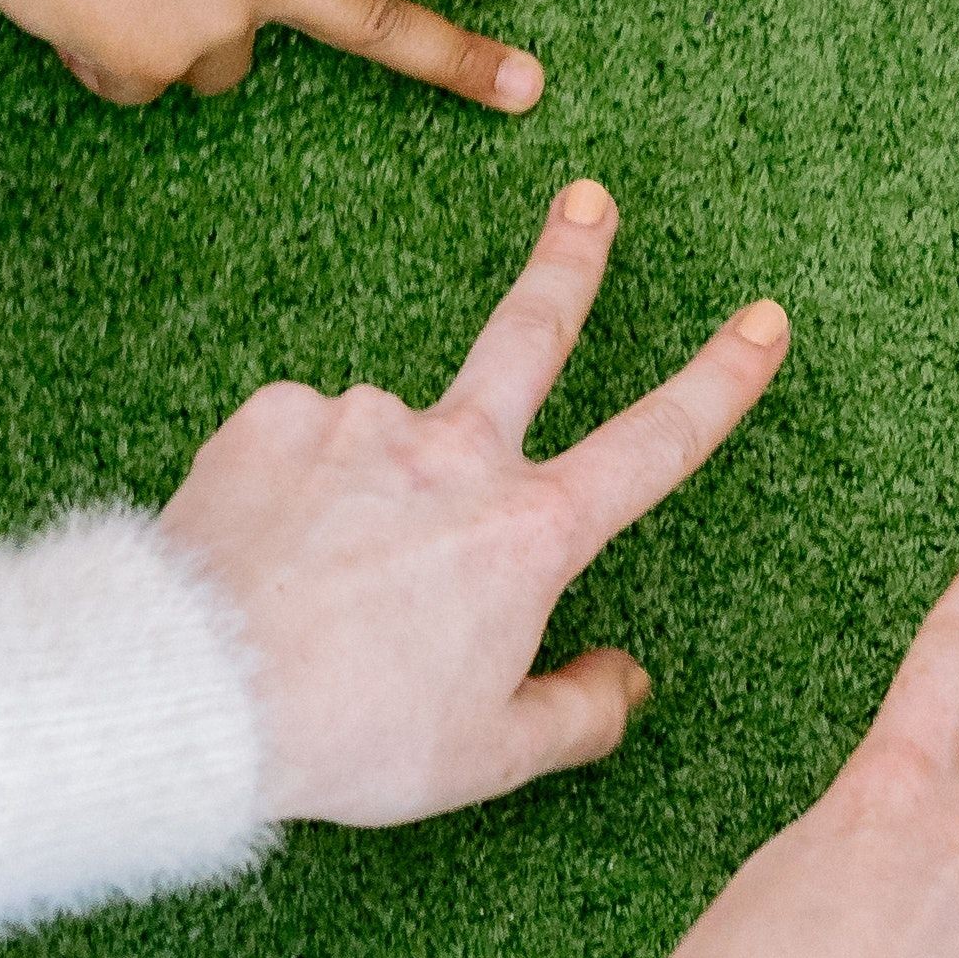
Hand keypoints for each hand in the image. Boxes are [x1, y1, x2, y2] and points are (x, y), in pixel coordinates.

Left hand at [164, 177, 793, 820]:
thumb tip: (625, 678)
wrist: (195, 690)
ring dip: (369, 489)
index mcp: (529, 532)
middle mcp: (456, 452)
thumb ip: (578, 713)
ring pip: (387, 444)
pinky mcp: (274, 417)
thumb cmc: (352, 733)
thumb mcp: (488, 756)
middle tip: (589, 202)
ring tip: (318, 583)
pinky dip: (294, 491)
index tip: (763, 322)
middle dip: (572, 261)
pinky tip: (266, 551)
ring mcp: (363, 421)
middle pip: (533, 333)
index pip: (656, 442)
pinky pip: (301, 447)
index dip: (721, 381)